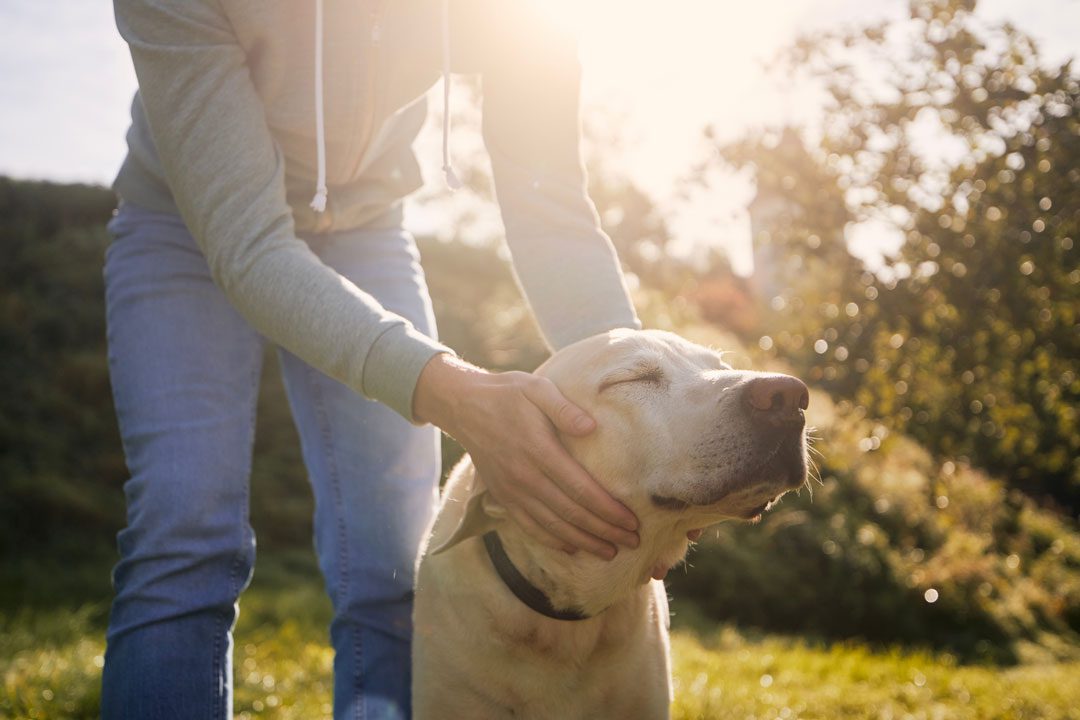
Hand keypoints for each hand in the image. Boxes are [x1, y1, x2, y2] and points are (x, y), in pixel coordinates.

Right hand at [413, 353, 639, 558]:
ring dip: (584, 542)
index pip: (580, 489)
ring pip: (553, 526)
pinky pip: (529, 526)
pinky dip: (552, 541)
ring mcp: (512, 491)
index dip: (608, 509)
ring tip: (610, 552)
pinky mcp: (502, 497)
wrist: (463, 406)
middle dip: (605, 531)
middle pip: (571, 513)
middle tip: (632, 542)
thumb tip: (591, 427)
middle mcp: (525, 476)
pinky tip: (572, 548)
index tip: (631, 521)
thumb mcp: (536, 388)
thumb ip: (564, 408)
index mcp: (538, 450)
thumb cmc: (507, 393)